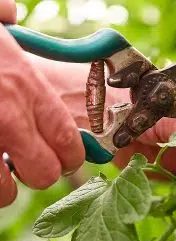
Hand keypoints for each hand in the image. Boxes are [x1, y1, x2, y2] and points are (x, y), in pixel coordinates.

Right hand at [0, 1, 84, 206]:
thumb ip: (5, 20)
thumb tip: (10, 12)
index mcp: (28, 88)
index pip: (69, 139)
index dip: (72, 157)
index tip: (67, 159)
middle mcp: (10, 117)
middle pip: (44, 172)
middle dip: (39, 174)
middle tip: (29, 165)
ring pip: (6, 192)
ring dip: (4, 188)